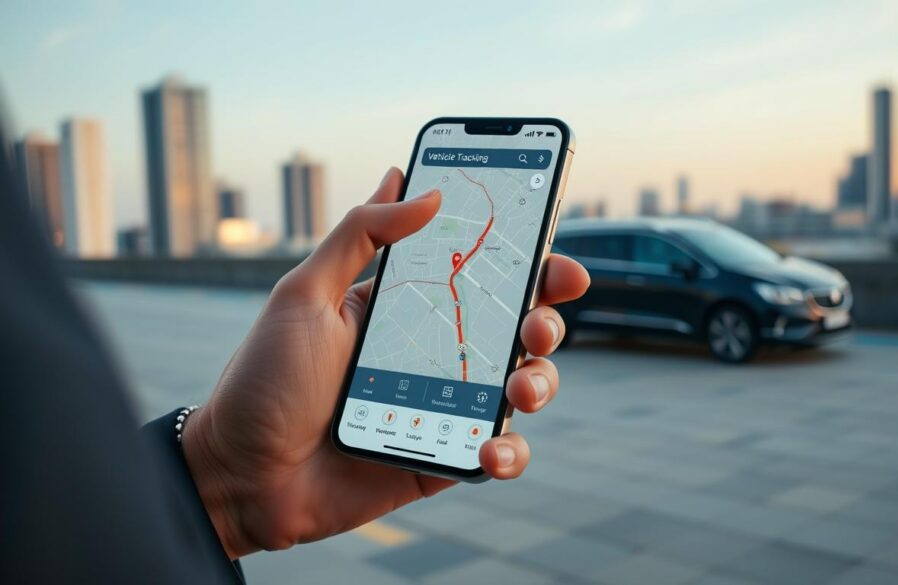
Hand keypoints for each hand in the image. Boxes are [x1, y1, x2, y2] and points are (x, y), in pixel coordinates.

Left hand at [182, 167, 589, 557]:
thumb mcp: (304, 294)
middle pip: (514, 329)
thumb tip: (412, 182)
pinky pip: (497, 452)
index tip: (558, 263)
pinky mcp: (442, 459)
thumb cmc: (263, 380)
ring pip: (519, 387)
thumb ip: (359, 236)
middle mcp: (433, 354)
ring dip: (539, 383)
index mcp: (405, 308)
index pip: (480, 277)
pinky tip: (488, 450)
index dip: (528, 267)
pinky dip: (508, 452)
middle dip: (544, 322)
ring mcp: (442, 408)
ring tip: (518, 391)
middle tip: (535, 325)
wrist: (239, 477)